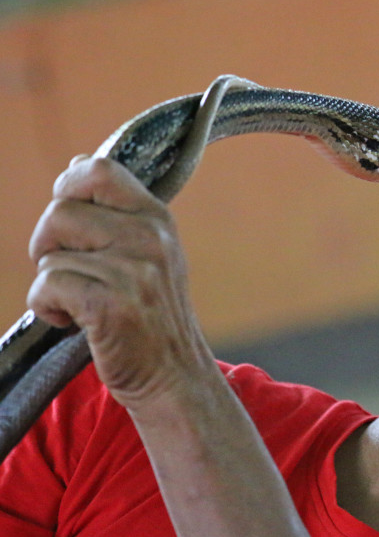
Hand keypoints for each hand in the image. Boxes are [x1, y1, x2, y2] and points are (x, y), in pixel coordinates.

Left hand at [27, 156, 209, 409]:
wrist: (174, 374)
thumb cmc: (151, 315)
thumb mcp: (150, 254)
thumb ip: (117, 213)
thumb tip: (78, 163)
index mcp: (157, 219)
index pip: (99, 170)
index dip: (68, 187)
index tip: (69, 222)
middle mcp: (149, 238)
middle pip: (59, 212)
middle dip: (47, 245)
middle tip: (70, 272)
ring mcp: (133, 271)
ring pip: (50, 256)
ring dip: (51, 283)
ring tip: (79, 302)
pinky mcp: (111, 304)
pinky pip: (47, 286)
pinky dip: (46, 307)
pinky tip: (73, 322)